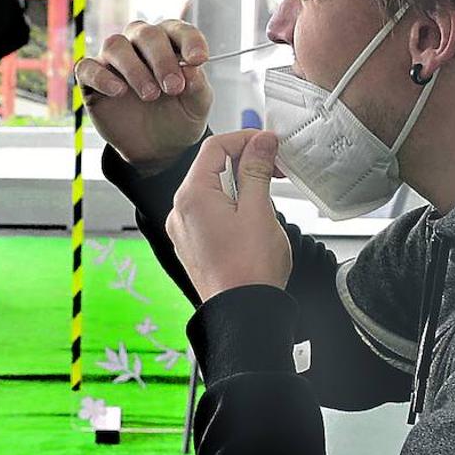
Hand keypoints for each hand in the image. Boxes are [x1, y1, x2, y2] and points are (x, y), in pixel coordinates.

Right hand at [74, 20, 213, 171]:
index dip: (189, 40)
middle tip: (173, 87)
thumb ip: (197, 86)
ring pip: (115, 45)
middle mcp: (139, 45)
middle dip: (161, 58)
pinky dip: (102, 77)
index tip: (199, 59)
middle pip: (145, 34)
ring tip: (150, 95)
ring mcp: (113, 61)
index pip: (177, 30)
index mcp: (169, 44)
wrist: (157, 147)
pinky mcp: (91, 80)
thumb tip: (191, 68)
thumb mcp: (196, 106)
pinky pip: (87, 67)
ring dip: (133, 68)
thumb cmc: (178, 117)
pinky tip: (118, 91)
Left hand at [166, 130, 291, 302]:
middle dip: (243, 162)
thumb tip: (261, 142)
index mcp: (191, 197)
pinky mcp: (192, 244)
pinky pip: (208, 212)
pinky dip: (230, 205)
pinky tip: (252, 217)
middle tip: (275, 168)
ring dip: (239, 184)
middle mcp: (180, 211)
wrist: (242, 314)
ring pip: (211, 191)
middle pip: (210, 168)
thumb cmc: (249, 270)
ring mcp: (184, 229)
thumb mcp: (259, 211)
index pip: (214, 148)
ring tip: (267, 196)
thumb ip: (257, 171)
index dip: (244, 139)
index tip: (269, 144)